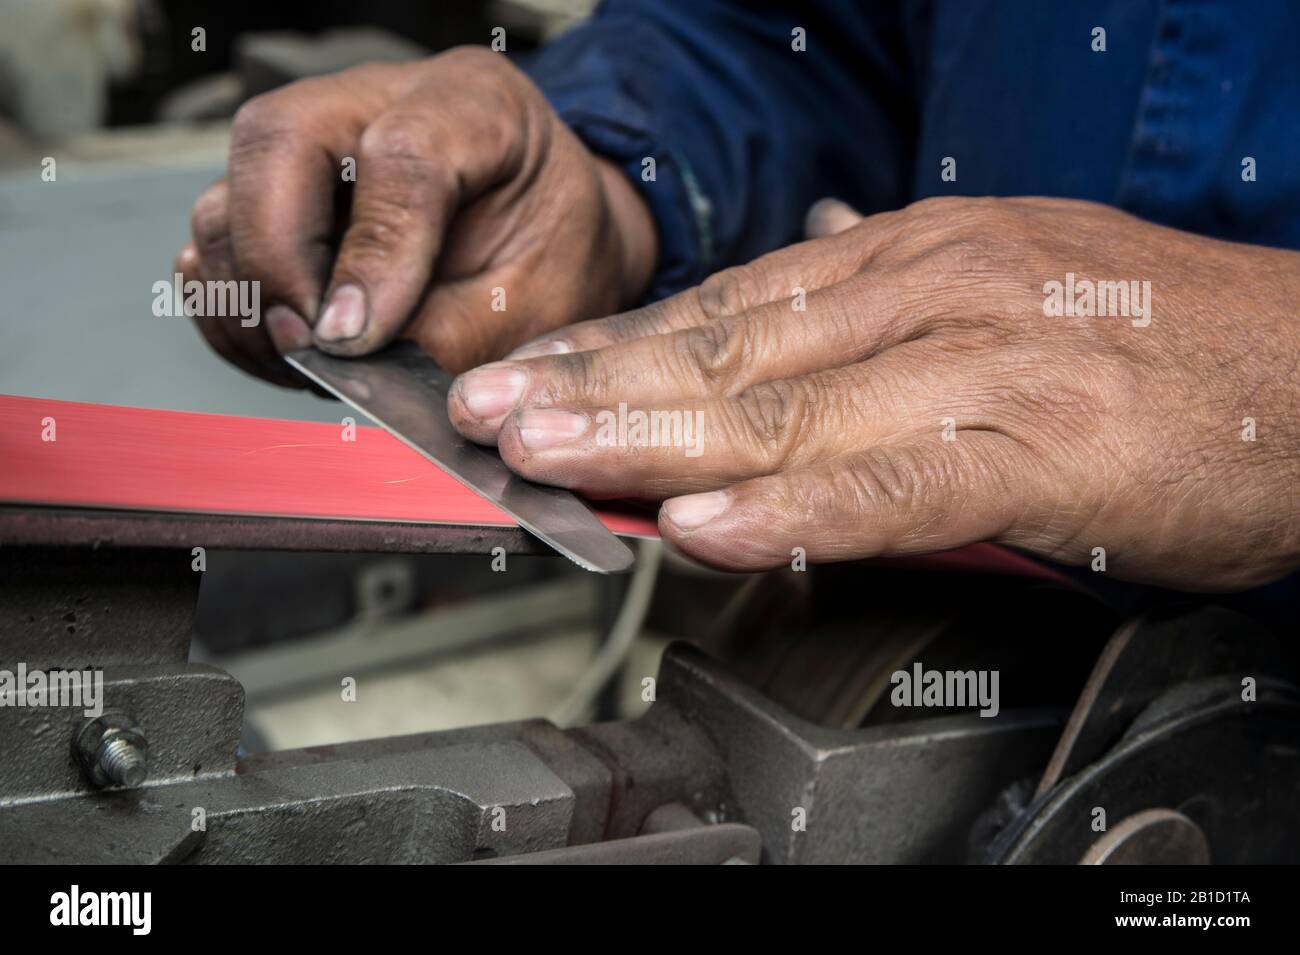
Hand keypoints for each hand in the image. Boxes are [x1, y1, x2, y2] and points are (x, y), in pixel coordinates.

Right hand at [175, 47, 656, 384]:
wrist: (548, 242)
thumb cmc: (554, 260)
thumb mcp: (541, 302)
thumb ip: (455, 329)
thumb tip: (351, 358)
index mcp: (476, 106)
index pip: (401, 152)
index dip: (374, 251)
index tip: (360, 335)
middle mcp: (379, 101)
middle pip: (276, 143)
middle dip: (278, 262)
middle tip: (315, 347)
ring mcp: (315, 144)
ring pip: (226, 197)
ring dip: (249, 299)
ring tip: (311, 362)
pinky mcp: (276, 196)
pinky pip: (213, 248)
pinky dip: (233, 313)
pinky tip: (291, 354)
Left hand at [448, 196, 1299, 590]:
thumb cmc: (1154, 340)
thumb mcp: (997, 294)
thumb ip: (879, 324)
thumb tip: (777, 329)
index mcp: (916, 258)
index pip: (730, 302)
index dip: (616, 343)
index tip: (530, 372)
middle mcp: (933, 292)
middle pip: (729, 348)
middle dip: (594, 384)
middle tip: (488, 413)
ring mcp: (982, 366)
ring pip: (785, 408)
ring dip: (652, 439)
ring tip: (548, 458)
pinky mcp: (1039, 451)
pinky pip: (890, 487)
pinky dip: (792, 511)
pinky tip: (709, 531)